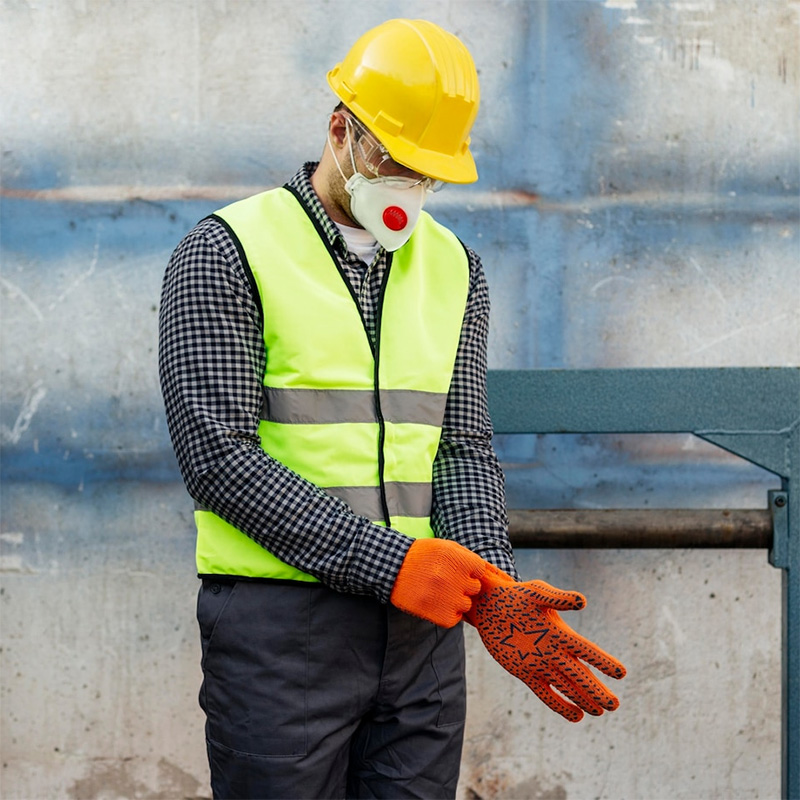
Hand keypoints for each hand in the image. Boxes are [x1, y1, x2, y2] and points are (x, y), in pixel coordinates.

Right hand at [390, 538, 486, 627]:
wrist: (392, 567)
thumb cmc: (421, 556)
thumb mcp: (444, 546)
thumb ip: (465, 556)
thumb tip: (486, 570)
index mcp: (457, 559)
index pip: (479, 570)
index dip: (469, 570)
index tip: (456, 569)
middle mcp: (454, 578)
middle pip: (474, 588)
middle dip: (463, 585)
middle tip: (446, 581)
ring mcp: (446, 597)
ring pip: (465, 604)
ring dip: (455, 600)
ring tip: (439, 592)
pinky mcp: (438, 615)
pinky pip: (454, 618)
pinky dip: (447, 614)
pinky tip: (436, 603)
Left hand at [467, 564, 625, 721]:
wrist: (491, 606)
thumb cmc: (515, 595)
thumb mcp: (536, 592)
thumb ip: (557, 598)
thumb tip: (583, 601)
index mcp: (561, 633)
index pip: (586, 651)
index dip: (603, 662)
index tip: (621, 673)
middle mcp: (555, 651)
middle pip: (580, 674)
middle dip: (596, 690)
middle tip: (614, 705)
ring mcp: (541, 664)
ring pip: (566, 686)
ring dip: (583, 699)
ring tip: (599, 712)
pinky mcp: (525, 673)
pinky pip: (545, 693)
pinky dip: (560, 705)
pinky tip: (576, 716)